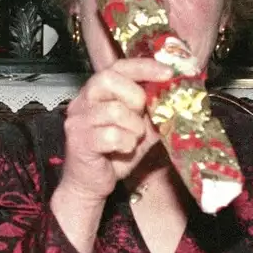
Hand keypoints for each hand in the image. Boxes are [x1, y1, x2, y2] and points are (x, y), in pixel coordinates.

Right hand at [57, 57, 172, 204]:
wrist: (90, 185)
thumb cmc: (113, 156)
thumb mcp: (139, 129)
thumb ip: (151, 111)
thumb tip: (174, 96)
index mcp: (96, 93)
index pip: (118, 67)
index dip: (144, 67)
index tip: (168, 73)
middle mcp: (82, 101)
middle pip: (109, 79)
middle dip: (135, 97)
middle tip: (141, 117)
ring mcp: (78, 120)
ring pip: (115, 110)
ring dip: (134, 128)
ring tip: (132, 140)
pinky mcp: (79, 141)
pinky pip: (112, 135)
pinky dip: (125, 143)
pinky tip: (124, 150)